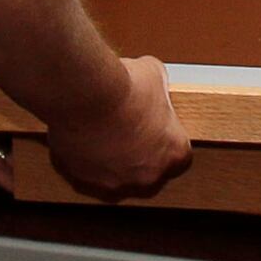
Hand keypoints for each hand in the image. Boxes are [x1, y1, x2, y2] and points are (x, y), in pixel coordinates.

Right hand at [47, 55, 190, 199]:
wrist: (85, 95)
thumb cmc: (123, 89)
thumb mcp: (156, 77)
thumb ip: (159, 92)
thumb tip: (152, 86)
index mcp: (174, 153)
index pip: (179, 155)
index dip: (166, 139)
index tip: (156, 127)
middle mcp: (146, 176)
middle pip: (148, 172)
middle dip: (139, 154)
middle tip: (128, 130)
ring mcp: (113, 182)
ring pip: (116, 177)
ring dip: (111, 160)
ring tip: (102, 133)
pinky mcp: (82, 180)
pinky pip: (86, 175)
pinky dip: (84, 160)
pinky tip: (82, 139)